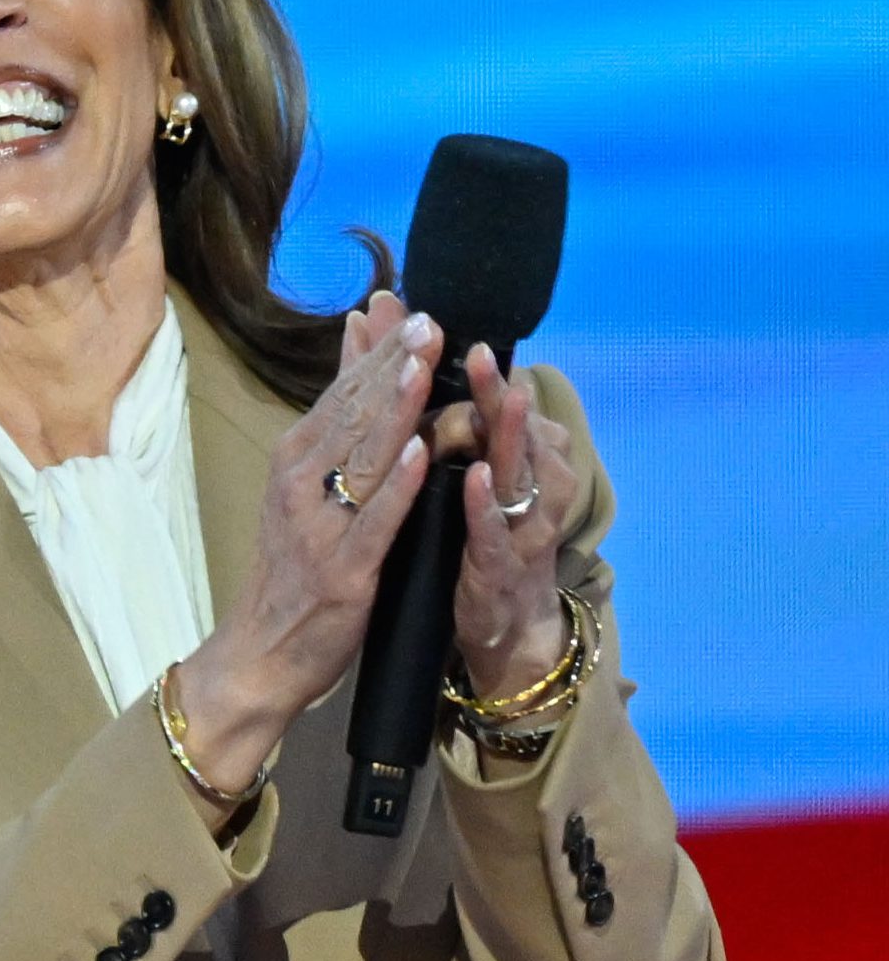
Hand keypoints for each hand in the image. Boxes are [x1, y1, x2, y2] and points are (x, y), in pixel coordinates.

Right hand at [173, 292, 437, 800]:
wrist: (260, 655)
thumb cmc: (290, 570)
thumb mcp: (303, 488)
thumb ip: (336, 421)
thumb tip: (356, 344)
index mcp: (293, 460)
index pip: (340, 392)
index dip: (376, 350)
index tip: (410, 307)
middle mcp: (300, 485)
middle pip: (352, 414)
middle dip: (392, 366)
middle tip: (431, 321)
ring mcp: (319, 528)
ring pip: (363, 458)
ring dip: (396, 409)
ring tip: (425, 364)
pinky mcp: (343, 571)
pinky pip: (375, 521)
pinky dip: (398, 485)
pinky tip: (421, 452)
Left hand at [449, 343, 576, 700]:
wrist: (508, 627)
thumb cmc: (487, 539)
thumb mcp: (473, 475)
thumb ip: (462, 420)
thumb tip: (429, 355)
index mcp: (522, 462)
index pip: (503, 409)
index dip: (486, 373)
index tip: (463, 334)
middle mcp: (532, 488)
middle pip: (518, 431)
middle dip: (499, 391)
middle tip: (480, 351)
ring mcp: (522, 529)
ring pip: (522, 475)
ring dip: (510, 436)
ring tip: (500, 398)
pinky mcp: (501, 570)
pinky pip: (496, 533)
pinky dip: (488, 505)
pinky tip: (478, 477)